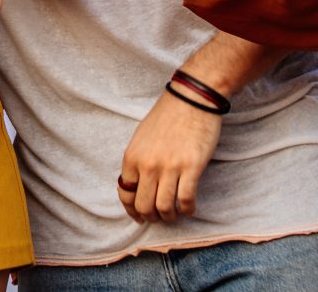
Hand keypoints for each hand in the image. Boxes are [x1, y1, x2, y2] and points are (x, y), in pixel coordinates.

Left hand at [117, 84, 222, 222]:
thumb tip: (136, 186)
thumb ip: (137, 161)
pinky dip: (188, 210)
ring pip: (165, 207)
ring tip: (175, 214)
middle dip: (151, 217)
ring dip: (170, 217)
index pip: (126, 195)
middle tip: (159, 218)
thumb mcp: (141, 137)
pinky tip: (189, 208)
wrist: (192, 98)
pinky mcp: (191, 167)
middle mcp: (148, 165)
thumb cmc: (167, 116)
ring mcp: (170, 167)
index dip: (132, 211)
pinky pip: (186, 200)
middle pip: (144, 206)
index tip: (140, 217)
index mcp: (132, 157)